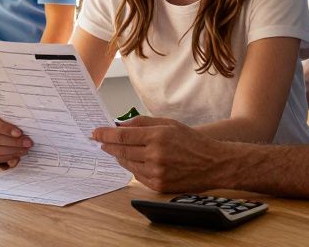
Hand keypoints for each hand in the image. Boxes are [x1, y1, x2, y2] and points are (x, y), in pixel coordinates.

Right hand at [0, 107, 32, 166]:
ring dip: (11, 151)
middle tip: (27, 143)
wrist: (3, 128)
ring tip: (24, 149)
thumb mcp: (10, 116)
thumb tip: (20, 134)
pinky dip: (7, 158)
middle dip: (13, 142)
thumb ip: (14, 121)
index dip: (5, 128)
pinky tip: (17, 156)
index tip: (19, 132)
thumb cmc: (8, 120)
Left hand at [90, 116, 228, 192]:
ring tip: (115, 150)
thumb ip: (143, 123)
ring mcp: (156, 173)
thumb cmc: (192, 141)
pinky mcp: (159, 186)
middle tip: (99, 141)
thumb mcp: (169, 123)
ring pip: (128, 164)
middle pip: (121, 151)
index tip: (95, 132)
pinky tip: (132, 161)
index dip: (105, 134)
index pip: (122, 135)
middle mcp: (155, 155)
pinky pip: (138, 176)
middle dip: (108, 145)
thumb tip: (121, 125)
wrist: (213, 164)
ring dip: (119, 156)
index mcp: (157, 136)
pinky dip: (132, 168)